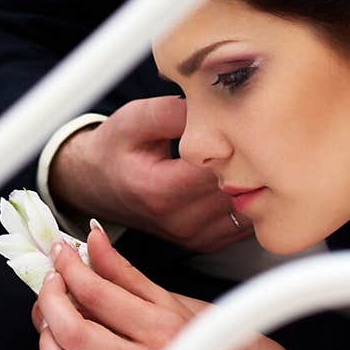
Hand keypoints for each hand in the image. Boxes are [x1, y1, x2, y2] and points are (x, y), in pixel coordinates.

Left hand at [36, 226, 251, 349]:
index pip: (99, 293)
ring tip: (49, 325)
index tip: (60, 253)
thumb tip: (93, 239)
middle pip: (76, 333)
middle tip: (50, 284)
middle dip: (50, 301)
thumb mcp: (168, 302)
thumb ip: (125, 273)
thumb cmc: (200, 348)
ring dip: (47, 345)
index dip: (70, 268)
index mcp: (158, 327)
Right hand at [48, 95, 250, 251]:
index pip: (218, 169)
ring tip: (246, 154)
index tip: (239, 123)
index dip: (235, 143)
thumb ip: (174, 112)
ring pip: (245, 208)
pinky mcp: (203, 242)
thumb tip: (214, 108)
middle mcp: (177, 220)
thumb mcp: (136, 118)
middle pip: (237, 190)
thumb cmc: (117, 148)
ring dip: (252, 182)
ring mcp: (191, 236)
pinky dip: (248, 201)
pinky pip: (243, 223)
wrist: (97, 184)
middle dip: (249, 161)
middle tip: (251, 134)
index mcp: (159, 190)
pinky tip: (240, 177)